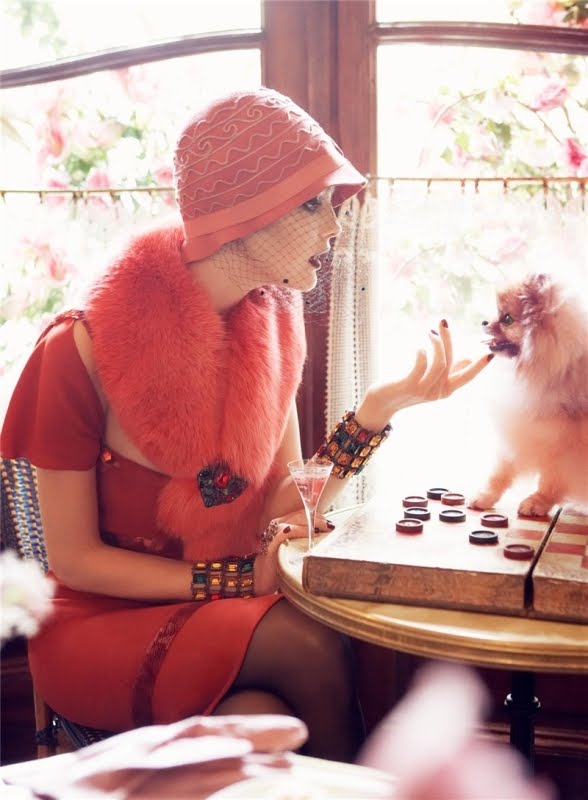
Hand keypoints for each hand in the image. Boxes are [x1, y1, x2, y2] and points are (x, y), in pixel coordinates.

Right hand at [254, 511, 332, 595]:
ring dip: (311, 524)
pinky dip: (298, 531)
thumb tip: (326, 539)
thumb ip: (304, 540)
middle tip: (330, 526)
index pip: (302, 513)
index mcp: (283, 523)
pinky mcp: (270, 543)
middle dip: (317, 519)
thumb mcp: (294, 548)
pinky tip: (309, 533)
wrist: (262, 578)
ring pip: (294, 521)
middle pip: (300, 515)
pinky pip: (285, 533)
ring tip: (323, 529)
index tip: (330, 523)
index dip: (317, 516)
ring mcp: (273, 532)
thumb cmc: (280, 563)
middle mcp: (277, 524)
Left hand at [357, 319, 492, 429]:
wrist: (381, 403)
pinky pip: (422, 365)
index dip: (479, 366)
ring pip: (440, 363)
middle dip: (449, 340)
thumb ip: (448, 371)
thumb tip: (466, 359)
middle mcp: (439, 392)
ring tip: (429, 333)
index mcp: (446, 390)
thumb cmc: (405, 388)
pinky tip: (418, 347)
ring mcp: (425, 391)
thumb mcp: (430, 380)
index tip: (490, 354)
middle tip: (443, 323)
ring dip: (436, 344)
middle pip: (451, 362)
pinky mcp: (410, 386)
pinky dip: (422, 353)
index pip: (467, 377)